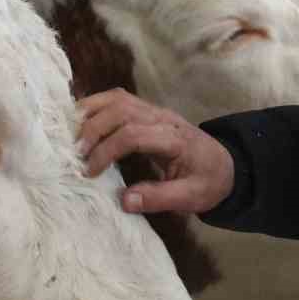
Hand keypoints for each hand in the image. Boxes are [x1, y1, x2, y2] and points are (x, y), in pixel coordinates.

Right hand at [76, 89, 234, 213]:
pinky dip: (98, 105)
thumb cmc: (208, 182)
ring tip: (72, 134)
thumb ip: (160, 198)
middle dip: (94, 129)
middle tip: (76, 153)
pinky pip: (120, 99)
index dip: (107, 150)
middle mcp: (164, 119)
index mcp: (175, 139)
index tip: (90, 172)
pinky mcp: (149, 111)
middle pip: (122, 110)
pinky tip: (82, 121)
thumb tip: (125, 200)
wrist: (226, 166)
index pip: (133, 134)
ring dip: (92, 112)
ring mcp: (156, 111)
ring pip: (118, 99)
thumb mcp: (192, 198)